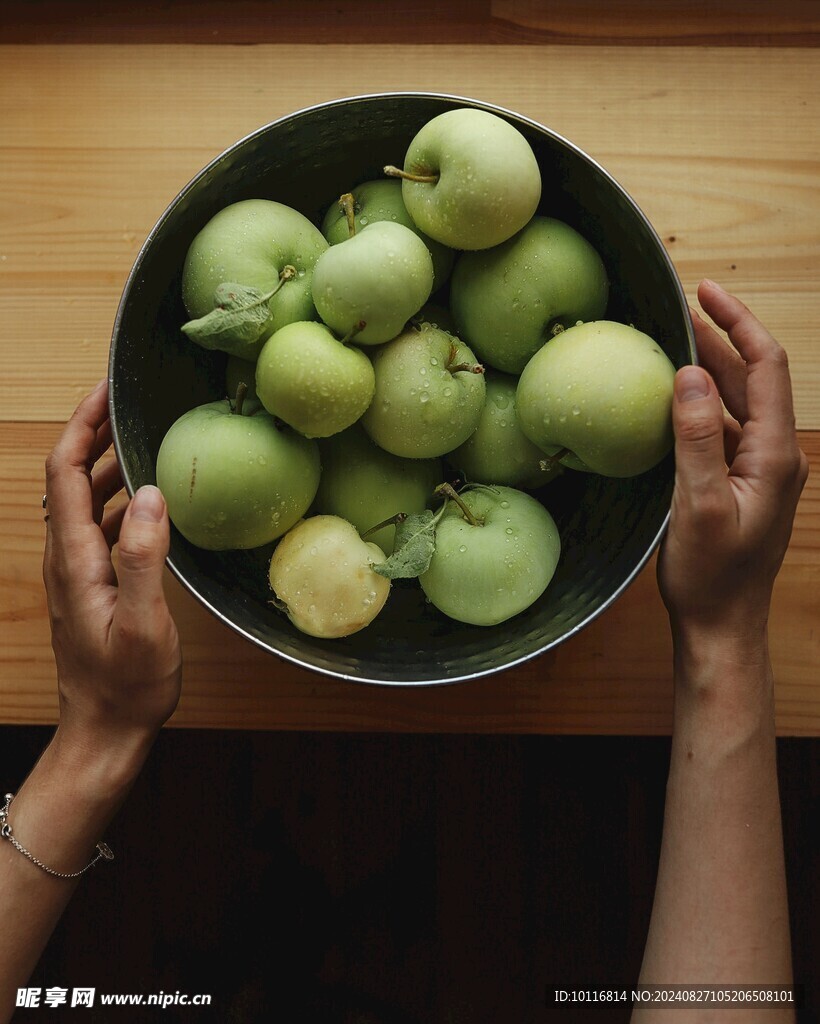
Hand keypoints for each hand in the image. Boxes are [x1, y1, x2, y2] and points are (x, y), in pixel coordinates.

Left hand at [43, 379, 181, 762]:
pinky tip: (147, 502)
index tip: (107, 391)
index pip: (64, 473)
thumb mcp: (141, 624)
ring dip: (105, 464)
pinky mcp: (92, 584)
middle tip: (126, 402)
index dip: (82, 426)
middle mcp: (68, 558)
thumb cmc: (125, 686)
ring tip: (140, 439)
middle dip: (92, 433)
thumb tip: (151, 496)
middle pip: (68, 478)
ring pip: (83, 500)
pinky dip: (118, 499)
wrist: (105, 731)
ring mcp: (78, 572)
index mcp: (74, 559)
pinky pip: (99, 526)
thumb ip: (143, 559)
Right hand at [657, 280, 808, 646]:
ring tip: (675, 340)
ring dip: (712, 368)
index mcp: (775, 454)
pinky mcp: (741, 482)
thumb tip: (690, 375)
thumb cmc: (712, 576)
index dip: (739, 323)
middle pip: (755, 378)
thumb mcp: (700, 505)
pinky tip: (673, 399)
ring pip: (739, 401)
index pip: (768, 367)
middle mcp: (775, 455)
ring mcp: (759, 469)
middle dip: (722, 337)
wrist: (722, 625)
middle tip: (682, 306)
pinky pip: (725, 428)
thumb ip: (698, 438)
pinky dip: (702, 403)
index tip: (705, 291)